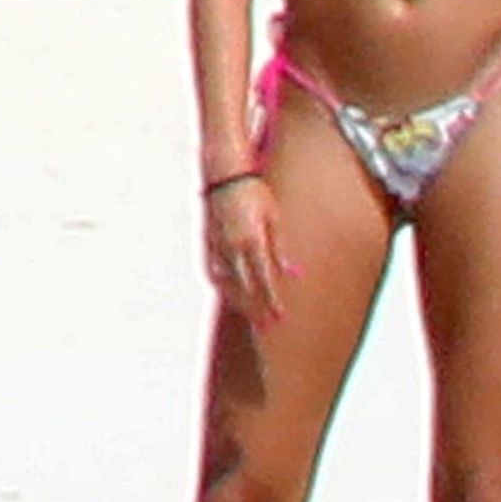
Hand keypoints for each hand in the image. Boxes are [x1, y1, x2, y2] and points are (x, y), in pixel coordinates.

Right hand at [204, 175, 295, 327]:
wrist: (225, 175)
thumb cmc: (253, 191)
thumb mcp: (273, 216)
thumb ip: (280, 248)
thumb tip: (293, 273)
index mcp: (252, 240)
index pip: (264, 279)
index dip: (271, 300)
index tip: (279, 317)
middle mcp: (232, 248)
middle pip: (244, 288)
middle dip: (255, 309)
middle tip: (265, 326)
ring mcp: (217, 246)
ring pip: (226, 284)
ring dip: (238, 302)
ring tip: (249, 315)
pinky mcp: (207, 242)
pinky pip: (213, 271)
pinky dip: (221, 286)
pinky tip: (227, 293)